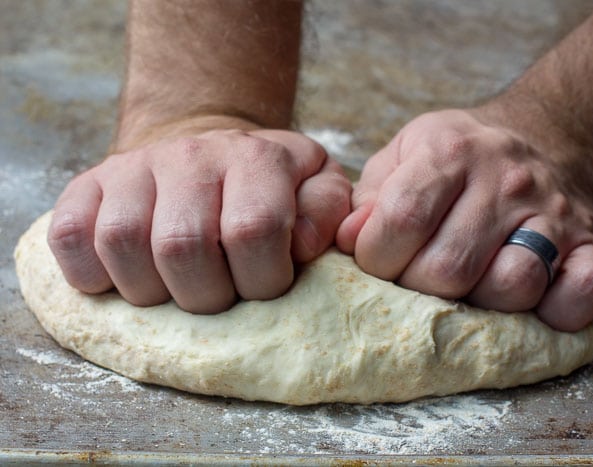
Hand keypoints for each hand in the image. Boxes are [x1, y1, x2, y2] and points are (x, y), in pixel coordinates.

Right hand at [48, 127, 350, 312]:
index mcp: (257, 158)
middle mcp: (192, 155)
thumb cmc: (268, 185)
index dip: (262, 280)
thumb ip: (326, 212)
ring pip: (123, 245)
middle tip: (218, 296)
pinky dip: (91, 276)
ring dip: (150, 293)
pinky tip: (123, 279)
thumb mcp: (316, 186)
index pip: (253, 231)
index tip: (264, 285)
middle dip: (205, 297)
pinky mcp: (89, 185)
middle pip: (182, 247)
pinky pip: (71, 238)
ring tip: (174, 290)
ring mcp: (134, 167)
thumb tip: (305, 245)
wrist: (205, 147)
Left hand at [337, 109, 592, 331]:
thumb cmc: (464, 159)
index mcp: (451, 151)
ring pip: (511, 286)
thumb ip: (370, 198)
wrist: (552, 137)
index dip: (375, 257)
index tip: (378, 261)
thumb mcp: (407, 154)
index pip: (401, 220)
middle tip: (419, 279)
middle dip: (419, 288)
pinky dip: (555, 313)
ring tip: (472, 285)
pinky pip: (581, 295)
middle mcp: (507, 179)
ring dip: (481, 303)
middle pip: (449, 268)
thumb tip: (347, 240)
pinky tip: (534, 299)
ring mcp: (556, 213)